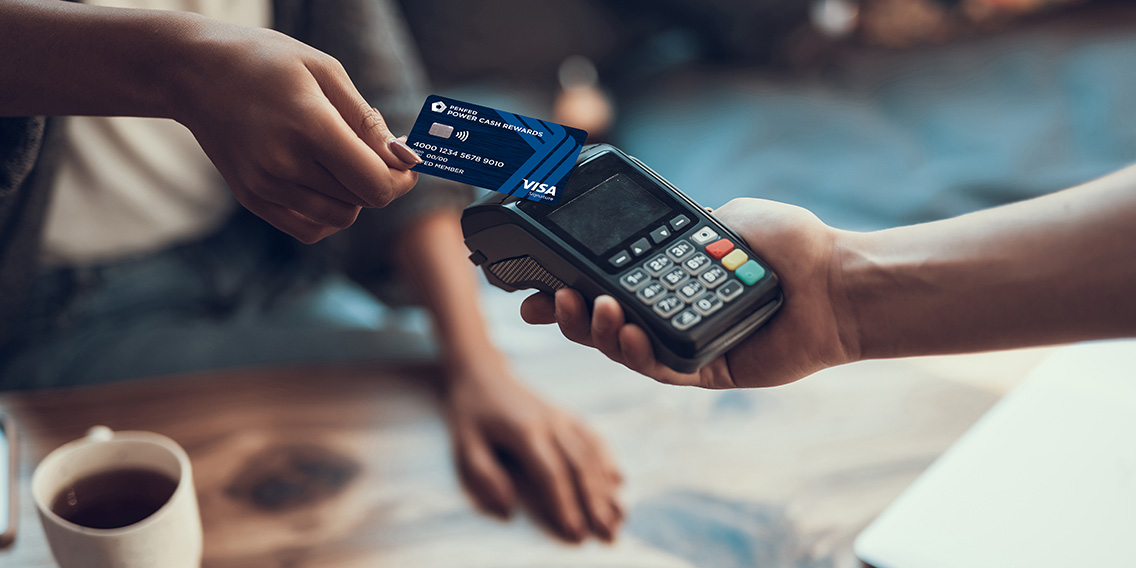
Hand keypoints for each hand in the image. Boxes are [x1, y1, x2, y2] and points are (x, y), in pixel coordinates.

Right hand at [174, 19, 420, 242]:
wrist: (193, 71)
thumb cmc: (266, 62)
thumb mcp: (325, 71)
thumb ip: (368, 121)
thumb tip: (405, 158)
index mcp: (309, 127)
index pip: (375, 184)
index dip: (401, 178)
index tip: (405, 161)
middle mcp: (285, 164)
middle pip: (361, 202)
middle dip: (381, 182)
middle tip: (376, 153)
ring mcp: (265, 187)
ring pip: (339, 219)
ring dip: (354, 198)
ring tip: (343, 162)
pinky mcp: (253, 199)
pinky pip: (309, 229)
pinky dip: (328, 215)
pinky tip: (325, 184)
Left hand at [443, 362, 623, 541]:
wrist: (482, 373)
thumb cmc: (470, 414)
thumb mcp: (464, 445)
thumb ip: (484, 477)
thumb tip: (508, 510)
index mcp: (524, 431)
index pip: (551, 473)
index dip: (565, 504)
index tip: (576, 533)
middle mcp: (550, 423)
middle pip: (579, 466)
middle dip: (596, 502)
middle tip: (608, 534)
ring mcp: (562, 417)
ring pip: (591, 454)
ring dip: (606, 487)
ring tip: (618, 517)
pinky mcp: (567, 415)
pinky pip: (593, 438)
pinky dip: (608, 459)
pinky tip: (618, 481)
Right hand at [520, 198, 860, 388]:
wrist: (836, 280)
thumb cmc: (791, 247)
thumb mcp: (724, 219)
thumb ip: (683, 226)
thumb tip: (653, 228)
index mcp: (670, 278)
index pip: (608, 284)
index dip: (569, 286)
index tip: (533, 282)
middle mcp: (671, 313)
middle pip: (602, 323)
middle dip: (564, 315)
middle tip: (540, 302)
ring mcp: (685, 343)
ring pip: (623, 348)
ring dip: (596, 331)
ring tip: (590, 307)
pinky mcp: (705, 370)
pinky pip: (660, 368)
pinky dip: (637, 351)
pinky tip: (625, 330)